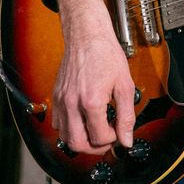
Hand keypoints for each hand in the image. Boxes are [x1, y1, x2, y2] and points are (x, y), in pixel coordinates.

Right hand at [52, 0, 136, 155]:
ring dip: (80, 140)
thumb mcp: (124, 85)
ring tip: (94, 132)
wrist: (87, 35)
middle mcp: (72, 103)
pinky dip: (69, 129)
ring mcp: (61, 100)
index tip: (119, 132)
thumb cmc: (106, 54)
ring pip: (64, 137)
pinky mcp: (56, 96)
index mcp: (91, 101)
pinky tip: (82, 121)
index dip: (113, 140)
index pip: (100, 137)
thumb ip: (127, 116)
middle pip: (78, 144)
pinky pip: (57, 123)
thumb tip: (127, 139)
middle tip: (106, 141)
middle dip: (94, 148)